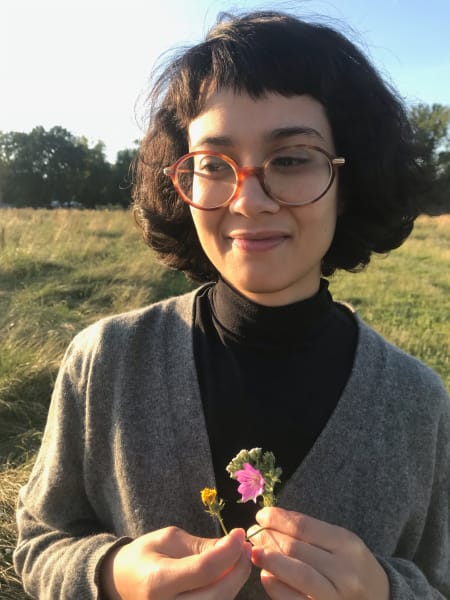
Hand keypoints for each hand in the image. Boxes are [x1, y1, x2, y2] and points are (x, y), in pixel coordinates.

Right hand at [100, 526, 251, 599]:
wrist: (120, 583)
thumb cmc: (144, 556)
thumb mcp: (168, 540)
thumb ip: (201, 545)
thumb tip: (234, 544)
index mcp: (158, 582)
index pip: (204, 569)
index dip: (228, 551)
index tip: (240, 533)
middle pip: (217, 594)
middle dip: (238, 569)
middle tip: (245, 547)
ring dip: (235, 581)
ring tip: (239, 557)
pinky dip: (225, 591)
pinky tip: (228, 573)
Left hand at [247, 507, 388, 599]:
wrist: (380, 599)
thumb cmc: (352, 566)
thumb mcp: (340, 542)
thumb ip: (310, 531)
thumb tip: (270, 519)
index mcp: (347, 544)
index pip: (304, 526)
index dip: (277, 518)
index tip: (261, 515)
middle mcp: (345, 570)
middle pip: (296, 548)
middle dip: (268, 538)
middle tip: (254, 534)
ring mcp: (336, 596)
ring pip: (296, 574)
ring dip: (269, 561)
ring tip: (255, 553)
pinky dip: (275, 587)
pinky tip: (266, 576)